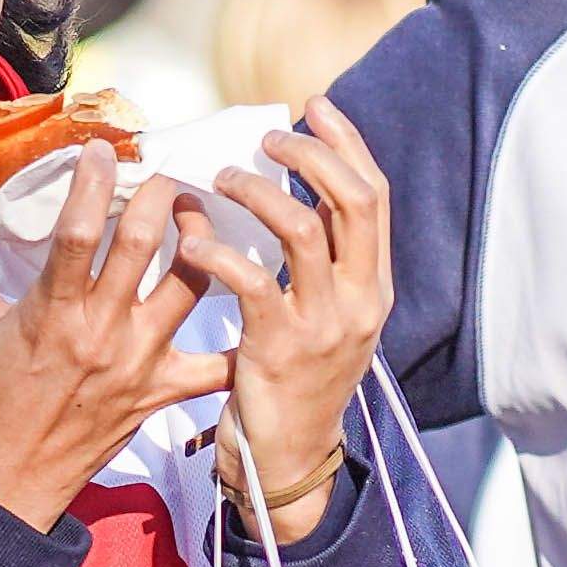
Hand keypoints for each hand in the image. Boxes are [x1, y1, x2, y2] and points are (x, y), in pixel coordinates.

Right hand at [0, 155, 227, 531]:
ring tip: (203, 213)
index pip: (79, 234)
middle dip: (161, 195)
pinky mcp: (161, 393)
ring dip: (202, 242)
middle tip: (167, 167)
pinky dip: (242, 339)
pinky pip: (218, 368)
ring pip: (191, 288)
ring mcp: (139, 364)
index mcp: (50, 313)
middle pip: (145, 247)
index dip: (95, 183)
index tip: (104, 147)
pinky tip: (257, 300)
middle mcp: (103, 333)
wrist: (3, 485)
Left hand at [180, 106, 397, 542]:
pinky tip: (193, 238)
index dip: (347, 144)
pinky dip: (218, 249)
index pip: (373, 195)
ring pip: (302, 229)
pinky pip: (251, 280)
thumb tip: (294, 190)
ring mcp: (324, 324)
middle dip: (311, 155)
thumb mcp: (326, 317)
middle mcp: (360, 300)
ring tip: (222, 180)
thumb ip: (320, 262)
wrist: (289, 460)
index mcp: (374, 286)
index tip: (315, 107)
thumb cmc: (297, 381)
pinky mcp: (278, 348)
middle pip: (353, 200)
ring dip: (258, 192)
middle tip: (268, 137)